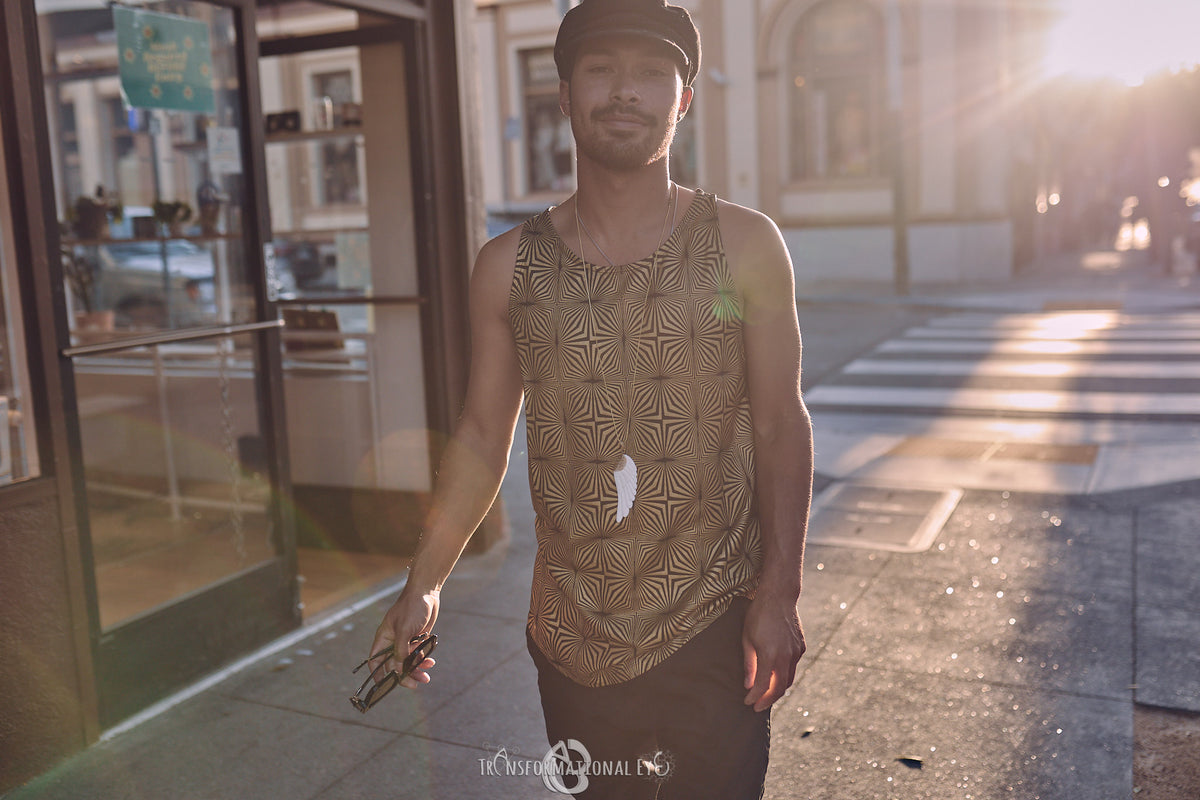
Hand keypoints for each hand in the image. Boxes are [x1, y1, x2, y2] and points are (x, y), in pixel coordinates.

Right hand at [369, 587, 439, 687]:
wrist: (427, 593)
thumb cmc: (412, 607)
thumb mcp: (405, 630)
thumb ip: (401, 651)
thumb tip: (399, 670)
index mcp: (383, 638)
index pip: (375, 661)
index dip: (377, 675)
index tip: (384, 686)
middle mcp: (393, 642)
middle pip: (394, 665)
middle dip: (404, 675)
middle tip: (415, 685)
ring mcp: (405, 641)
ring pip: (408, 661)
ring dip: (416, 670)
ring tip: (426, 677)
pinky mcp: (417, 639)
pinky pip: (418, 655)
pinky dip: (423, 660)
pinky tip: (430, 662)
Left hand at [742, 591, 805, 711]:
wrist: (779, 596)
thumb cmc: (758, 615)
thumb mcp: (747, 639)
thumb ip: (749, 664)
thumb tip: (748, 685)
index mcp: (770, 655)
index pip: (762, 686)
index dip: (755, 697)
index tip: (748, 703)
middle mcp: (786, 657)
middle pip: (779, 688)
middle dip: (768, 700)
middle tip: (758, 707)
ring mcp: (796, 652)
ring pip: (788, 679)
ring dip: (778, 690)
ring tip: (766, 695)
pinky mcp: (801, 647)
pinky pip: (793, 667)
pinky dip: (784, 675)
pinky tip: (776, 676)